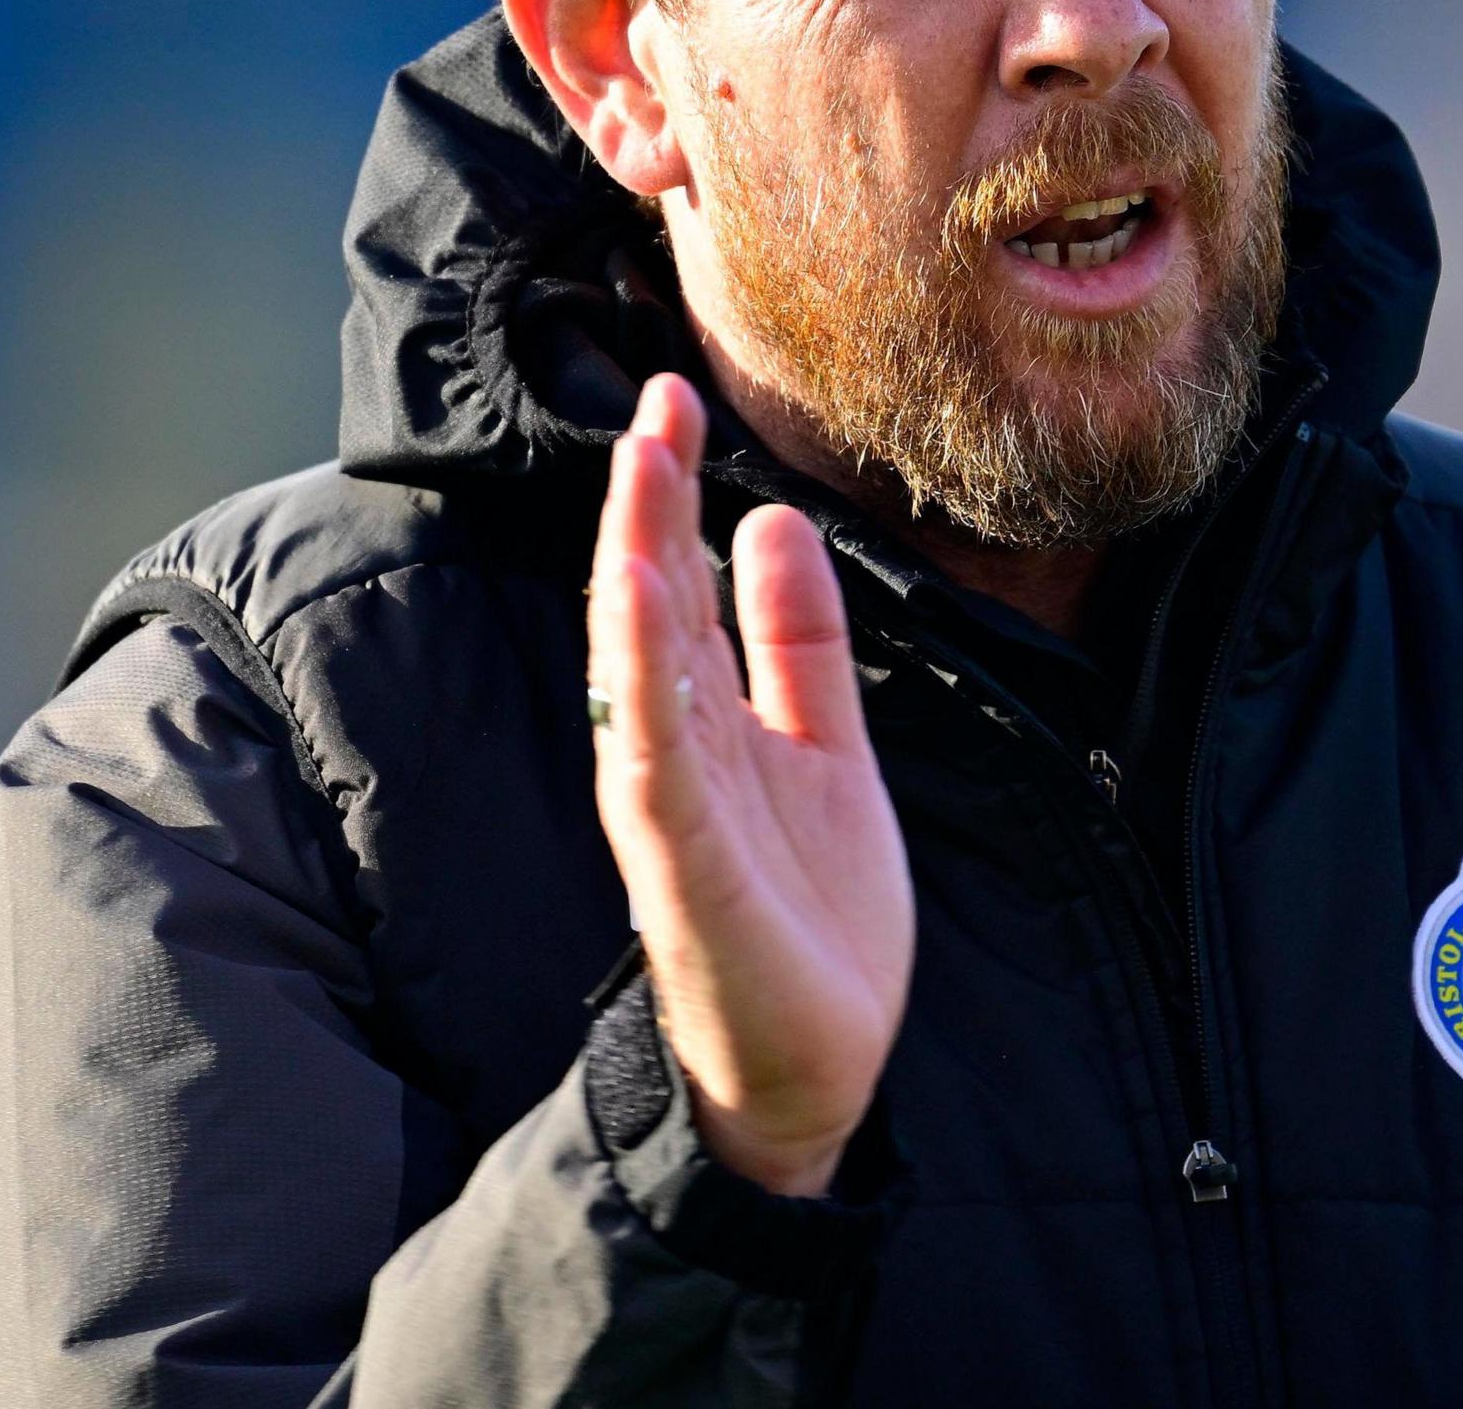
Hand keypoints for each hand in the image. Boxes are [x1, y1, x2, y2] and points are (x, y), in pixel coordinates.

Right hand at [588, 373, 913, 1196]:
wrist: (814, 1070)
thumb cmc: (810, 918)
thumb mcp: (827, 747)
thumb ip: (799, 643)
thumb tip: (771, 519)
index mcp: (710, 718)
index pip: (680, 582)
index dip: (676, 489)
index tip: (679, 394)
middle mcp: (675, 750)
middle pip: (650, 606)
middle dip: (650, 502)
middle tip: (658, 396)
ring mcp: (672, 809)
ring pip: (639, 668)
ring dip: (635, 567)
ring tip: (641, 471)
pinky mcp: (685, 870)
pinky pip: (654, 761)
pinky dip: (642, 682)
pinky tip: (640, 607)